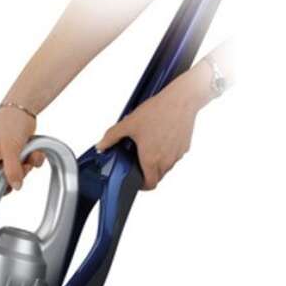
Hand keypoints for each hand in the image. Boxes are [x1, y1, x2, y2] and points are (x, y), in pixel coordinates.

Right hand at [0, 106, 44, 190]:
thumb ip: (12, 171)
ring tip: (30, 151)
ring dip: (30, 163)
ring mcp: (7, 156)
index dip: (2, 188)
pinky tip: (35, 149)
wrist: (21, 108)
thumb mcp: (10, 150)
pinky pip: (28, 162)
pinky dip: (34, 157)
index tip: (15, 182)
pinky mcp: (18, 152)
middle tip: (25, 163)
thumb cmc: (9, 125)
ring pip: (21, 171)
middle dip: (21, 172)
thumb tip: (16, 187)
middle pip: (9, 180)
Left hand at [95, 69, 202, 189]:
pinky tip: (161, 137)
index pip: (149, 185)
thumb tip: (101, 146)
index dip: (141, 185)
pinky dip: (168, 152)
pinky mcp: (184, 147)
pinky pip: (174, 156)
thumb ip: (111, 137)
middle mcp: (166, 161)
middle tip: (139, 158)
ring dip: (158, 162)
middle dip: (148, 172)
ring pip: (167, 167)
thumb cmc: (158, 111)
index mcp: (151, 160)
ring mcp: (177, 155)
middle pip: (157, 177)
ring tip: (150, 144)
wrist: (181, 100)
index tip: (136, 178)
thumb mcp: (128, 123)